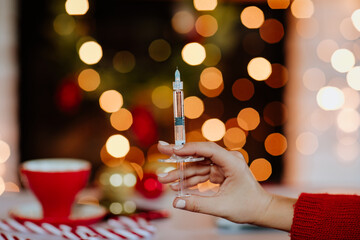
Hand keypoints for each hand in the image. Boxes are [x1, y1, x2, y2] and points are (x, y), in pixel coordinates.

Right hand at [157, 141, 295, 230]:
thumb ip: (197, 204)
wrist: (261, 210)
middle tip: (161, 151)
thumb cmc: (248, 207)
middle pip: (199, 154)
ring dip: (181, 173)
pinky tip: (177, 186)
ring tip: (165, 180)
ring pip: (197, 166)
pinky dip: (190, 180)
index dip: (188, 148)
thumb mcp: (221, 207)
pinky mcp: (219, 172)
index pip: (207, 149)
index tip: (172, 150)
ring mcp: (222, 166)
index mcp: (232, 162)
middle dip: (179, 156)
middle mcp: (227, 160)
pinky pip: (201, 174)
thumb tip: (176, 202)